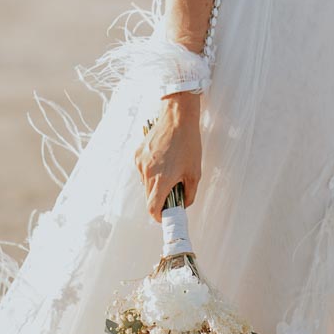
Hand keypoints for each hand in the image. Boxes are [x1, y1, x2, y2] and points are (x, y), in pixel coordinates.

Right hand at [135, 93, 202, 219]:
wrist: (177, 117)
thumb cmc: (188, 143)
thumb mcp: (195, 172)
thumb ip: (190, 193)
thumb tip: (183, 204)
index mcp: (162, 179)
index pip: (153, 208)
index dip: (159, 216)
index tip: (165, 215)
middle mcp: (148, 172)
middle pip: (149, 197)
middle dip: (160, 199)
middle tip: (173, 191)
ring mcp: (141, 162)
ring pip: (146, 183)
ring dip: (156, 184)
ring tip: (170, 170)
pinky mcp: (138, 154)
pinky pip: (143, 170)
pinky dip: (151, 171)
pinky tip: (163, 160)